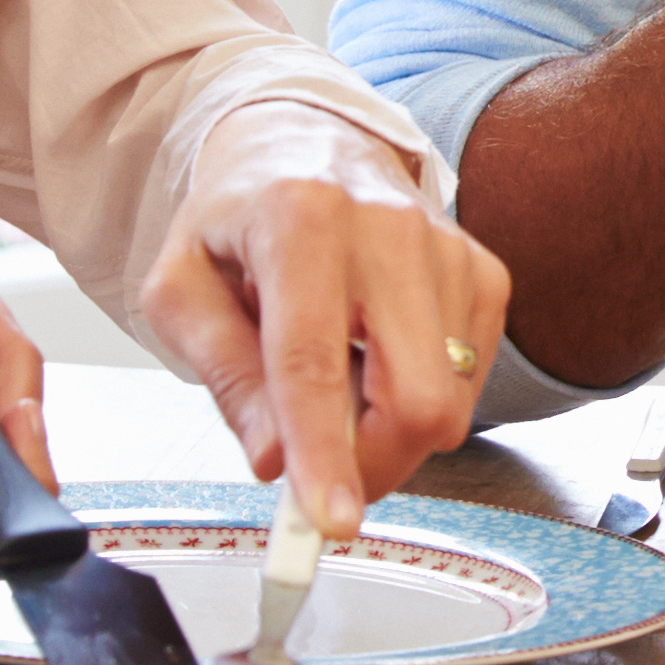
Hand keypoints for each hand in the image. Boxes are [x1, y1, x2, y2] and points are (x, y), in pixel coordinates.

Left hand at [145, 114, 511, 533]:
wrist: (304, 143)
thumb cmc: (236, 221)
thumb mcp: (181, 291)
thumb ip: (225, 374)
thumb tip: (274, 458)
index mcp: (298, 218)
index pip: (314, 361)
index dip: (326, 454)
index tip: (331, 521)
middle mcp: (386, 226)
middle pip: (415, 395)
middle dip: (374, 464)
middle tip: (326, 476)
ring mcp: (446, 246)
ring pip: (449, 399)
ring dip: (391, 431)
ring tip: (340, 387)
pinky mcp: (482, 269)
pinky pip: (471, 379)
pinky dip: (423, 394)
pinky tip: (379, 360)